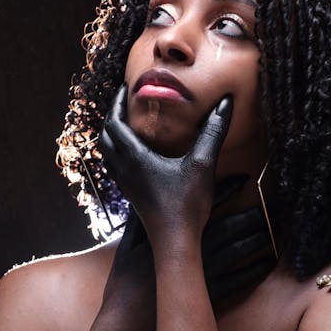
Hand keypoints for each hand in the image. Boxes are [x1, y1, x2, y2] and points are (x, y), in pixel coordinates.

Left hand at [99, 83, 233, 244]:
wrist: (175, 243)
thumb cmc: (187, 205)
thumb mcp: (203, 164)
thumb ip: (213, 131)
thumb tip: (225, 103)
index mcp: (134, 157)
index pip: (114, 122)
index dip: (117, 102)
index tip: (125, 87)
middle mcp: (124, 169)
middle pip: (105, 136)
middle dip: (111, 115)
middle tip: (123, 102)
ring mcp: (125, 184)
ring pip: (106, 153)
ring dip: (111, 134)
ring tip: (125, 123)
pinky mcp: (132, 195)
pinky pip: (114, 167)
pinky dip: (117, 152)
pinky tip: (134, 154)